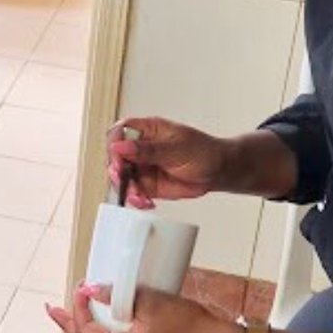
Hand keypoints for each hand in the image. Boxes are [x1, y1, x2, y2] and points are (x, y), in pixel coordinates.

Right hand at [107, 118, 227, 207]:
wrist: (217, 171)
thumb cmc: (202, 152)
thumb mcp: (176, 149)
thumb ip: (148, 150)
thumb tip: (120, 146)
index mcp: (147, 130)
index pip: (119, 132)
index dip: (115, 145)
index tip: (120, 160)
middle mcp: (140, 148)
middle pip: (115, 157)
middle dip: (118, 171)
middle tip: (126, 181)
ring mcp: (142, 166)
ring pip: (121, 177)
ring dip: (127, 189)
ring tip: (141, 197)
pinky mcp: (146, 184)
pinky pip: (133, 192)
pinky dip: (136, 199)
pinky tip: (146, 201)